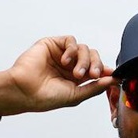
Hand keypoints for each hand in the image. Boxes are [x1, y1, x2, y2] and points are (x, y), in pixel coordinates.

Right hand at [0, 36, 115, 115]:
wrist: (24, 91)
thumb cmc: (46, 97)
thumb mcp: (76, 95)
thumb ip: (95, 87)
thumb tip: (113, 80)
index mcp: (76, 78)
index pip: (96, 70)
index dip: (105, 71)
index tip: (113, 74)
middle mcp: (70, 65)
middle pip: (93, 57)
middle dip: (96, 65)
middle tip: (93, 75)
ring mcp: (62, 54)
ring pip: (84, 49)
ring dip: (84, 60)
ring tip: (76, 73)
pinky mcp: (53, 44)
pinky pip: (71, 41)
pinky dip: (72, 50)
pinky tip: (65, 61)